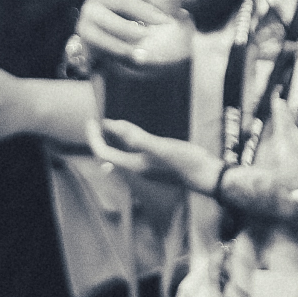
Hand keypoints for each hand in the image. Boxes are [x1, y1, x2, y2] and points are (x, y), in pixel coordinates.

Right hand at [75, 0, 193, 64]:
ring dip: (132, 32)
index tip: (169, 11)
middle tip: (165, 24)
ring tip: (150, 40)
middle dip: (145, 13)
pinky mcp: (83, 34)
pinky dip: (121, 50)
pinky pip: (102, 42)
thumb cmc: (140, 14)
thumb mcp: (157, 4)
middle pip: (122, 2)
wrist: (118, 36)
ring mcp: (86, 13)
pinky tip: (139, 56)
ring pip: (110, 23)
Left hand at [90, 116, 218, 190]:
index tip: (91, 120)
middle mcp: (137, 168)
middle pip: (109, 155)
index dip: (94, 137)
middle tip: (97, 122)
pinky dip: (128, 142)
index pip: (103, 153)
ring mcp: (147, 167)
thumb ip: (137, 138)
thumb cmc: (185, 162)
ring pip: (121, 155)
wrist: (205, 176)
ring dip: (113, 141)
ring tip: (110, 125)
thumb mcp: (160, 147)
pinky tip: (134, 136)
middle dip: (100, 139)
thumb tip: (113, 126)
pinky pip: (134, 153)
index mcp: (134, 164)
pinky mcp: (157, 164)